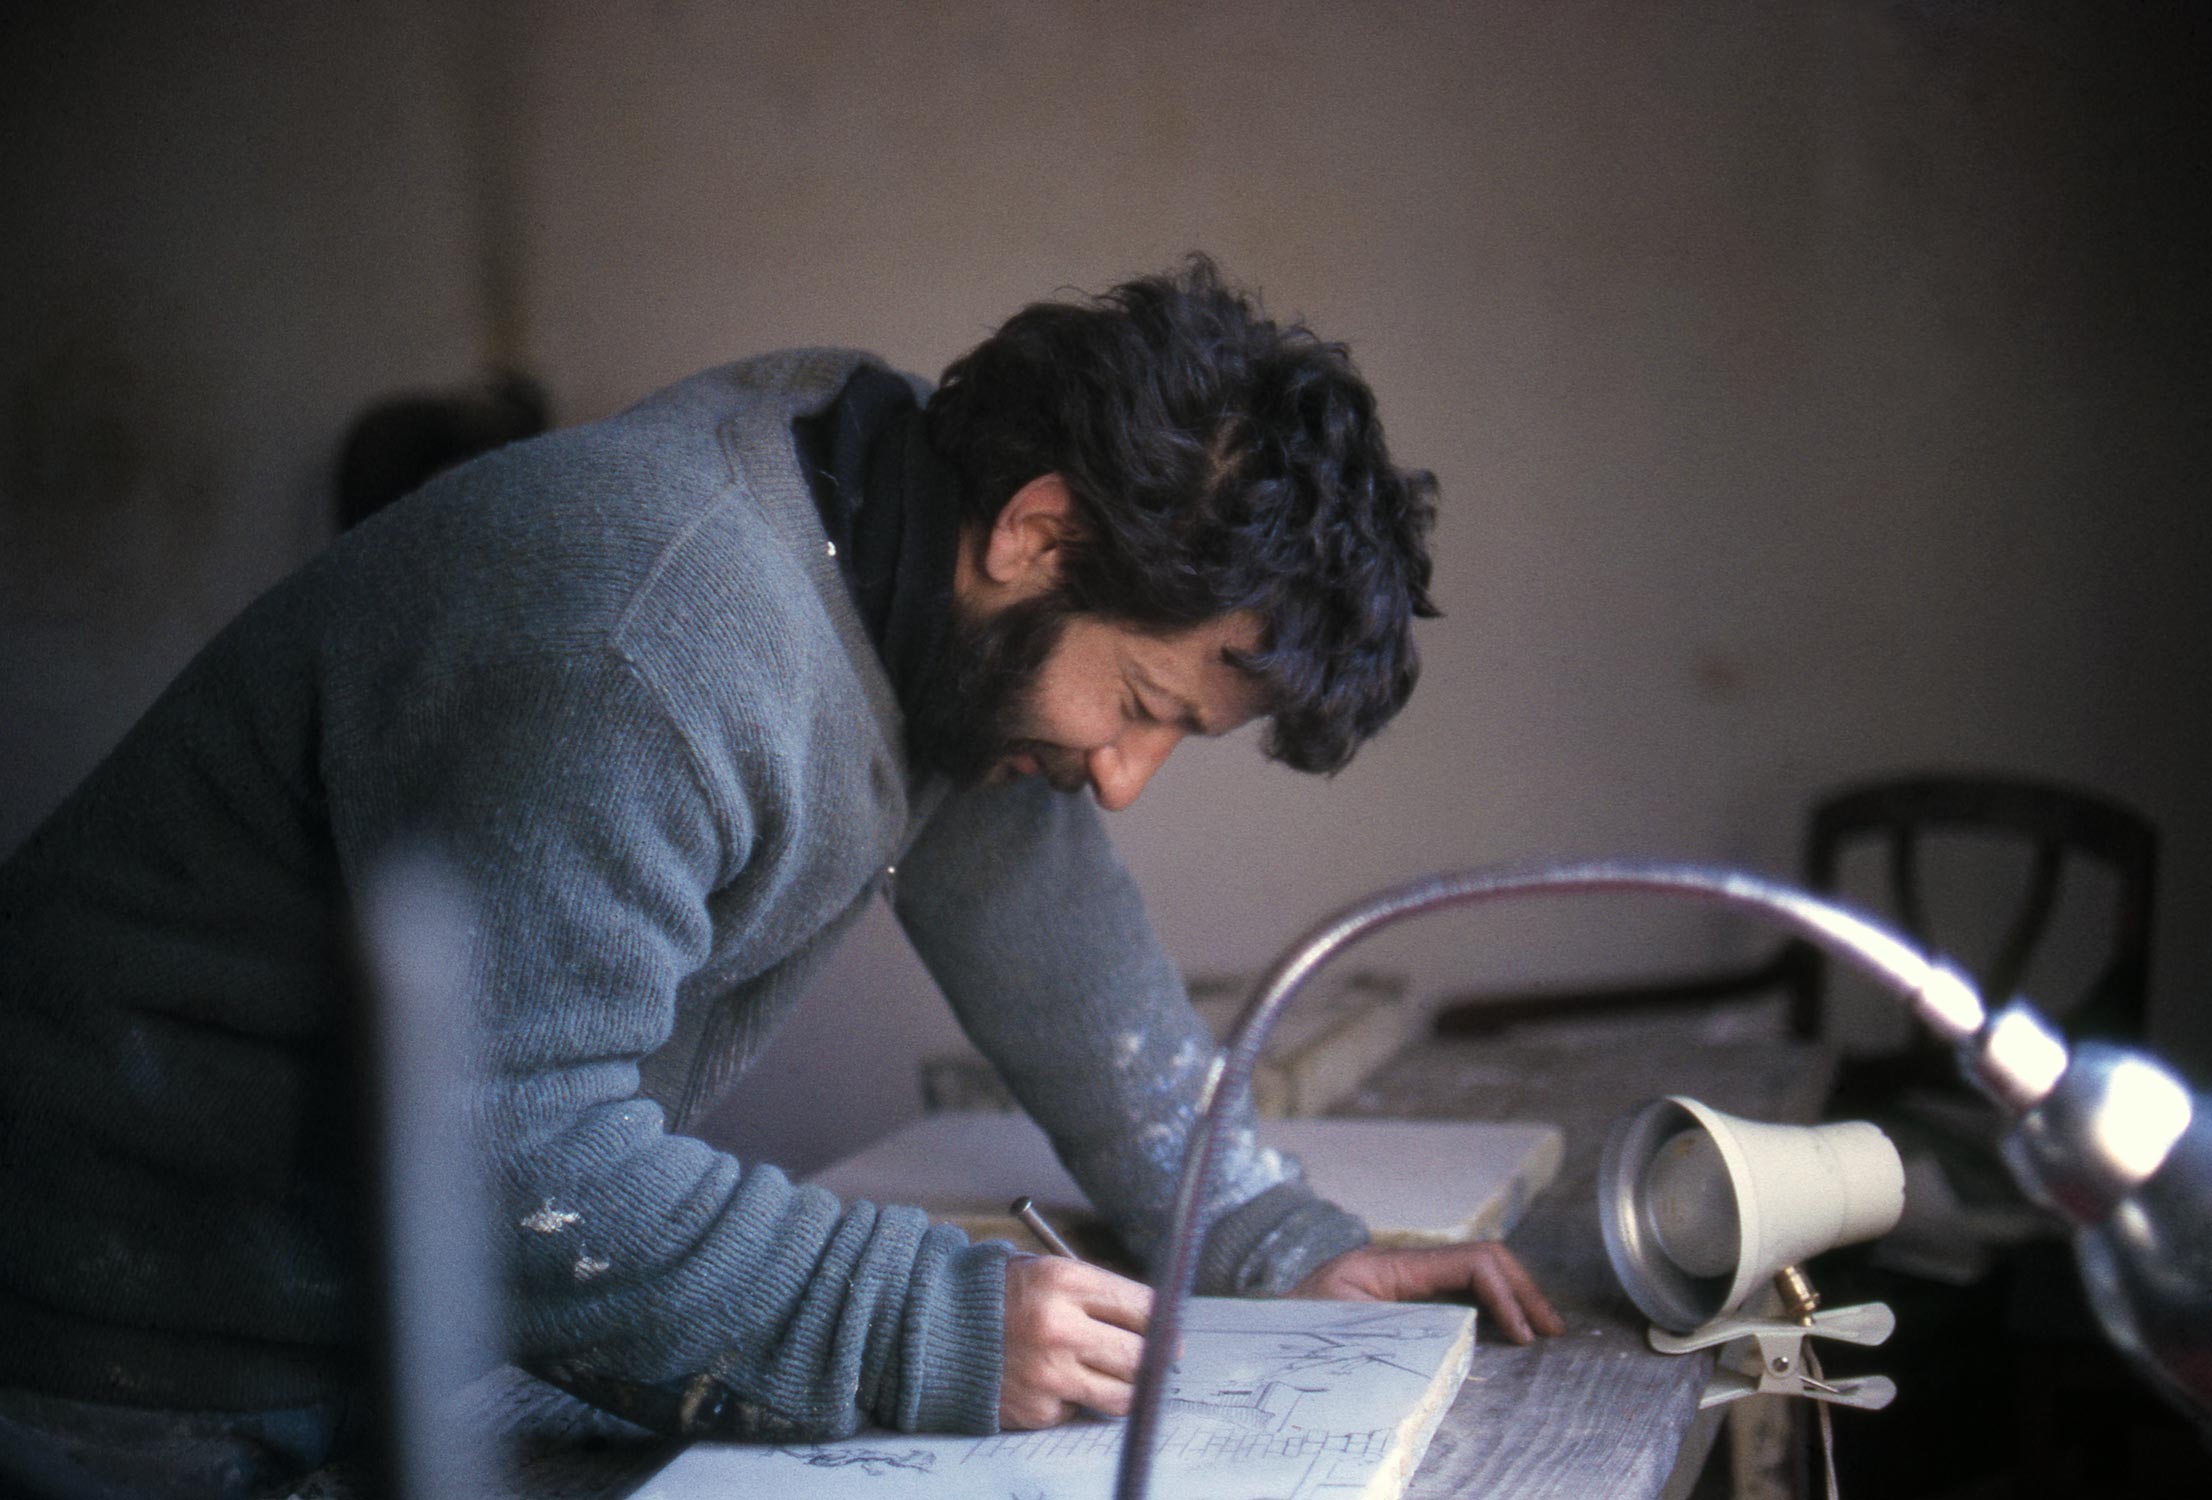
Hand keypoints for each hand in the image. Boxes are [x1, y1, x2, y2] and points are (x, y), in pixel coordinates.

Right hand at [998, 1254, 1153, 1428]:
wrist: (933, 1329)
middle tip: (1165, 1359)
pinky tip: (1058, 1381)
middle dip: (1159, 1358)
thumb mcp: (1044, 1272)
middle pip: (1142, 1356)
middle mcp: (1060, 1327)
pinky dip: (1076, 1399)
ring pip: (1122, 1395)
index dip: (1164, 1320)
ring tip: (1127, 1378)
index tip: (1170, 1327)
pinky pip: (1078, 1409)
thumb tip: (1154, 1321)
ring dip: (1131, 1388)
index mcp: (1065, 1281)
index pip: (1143, 1306)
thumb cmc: (997, 1296)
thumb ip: (1095, 1294)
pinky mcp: (1038, 1408)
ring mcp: (1049, 1373)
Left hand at [1289, 1242, 1566, 1344]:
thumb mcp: (1348, 1334)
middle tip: (1552, 1329)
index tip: (1525, 1335)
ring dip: (1507, 1295)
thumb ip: (1403, 1330)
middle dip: (1520, 1289)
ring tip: (1540, 1328)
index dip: (1506, 1294)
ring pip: (1466, 1273)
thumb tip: (1466, 1333)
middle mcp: (1390, 1264)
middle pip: (1475, 1259)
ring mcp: (1389, 1280)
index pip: (1467, 1260)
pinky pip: (1447, 1293)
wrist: (1246, 1347)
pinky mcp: (1386, 1300)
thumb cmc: (1286, 1339)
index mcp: (1383, 1264)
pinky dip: (1483, 1307)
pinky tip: (1501, 1330)